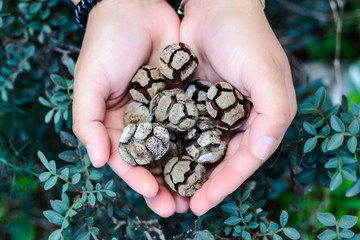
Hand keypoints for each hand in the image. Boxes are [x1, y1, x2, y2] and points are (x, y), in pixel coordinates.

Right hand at [72, 0, 185, 216]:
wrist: (135, 7)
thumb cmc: (105, 43)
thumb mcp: (88, 81)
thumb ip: (86, 121)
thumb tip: (97, 161)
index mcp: (115, 122)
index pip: (127, 159)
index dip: (137, 179)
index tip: (152, 195)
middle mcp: (141, 121)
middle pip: (154, 160)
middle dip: (164, 185)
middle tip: (176, 208)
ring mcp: (164, 111)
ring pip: (176, 147)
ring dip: (184, 171)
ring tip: (195, 195)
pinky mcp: (184, 98)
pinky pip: (193, 124)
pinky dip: (199, 142)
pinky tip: (209, 159)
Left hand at [179, 0, 296, 214]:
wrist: (215, 7)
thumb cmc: (246, 37)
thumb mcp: (267, 73)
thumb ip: (273, 114)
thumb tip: (261, 151)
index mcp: (261, 119)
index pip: (243, 160)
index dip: (224, 184)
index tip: (203, 203)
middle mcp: (237, 120)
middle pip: (219, 161)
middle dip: (202, 184)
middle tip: (181, 206)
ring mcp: (212, 112)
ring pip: (197, 149)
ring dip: (183, 171)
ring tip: (166, 193)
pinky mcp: (191, 102)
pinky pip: (181, 129)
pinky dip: (171, 146)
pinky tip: (158, 160)